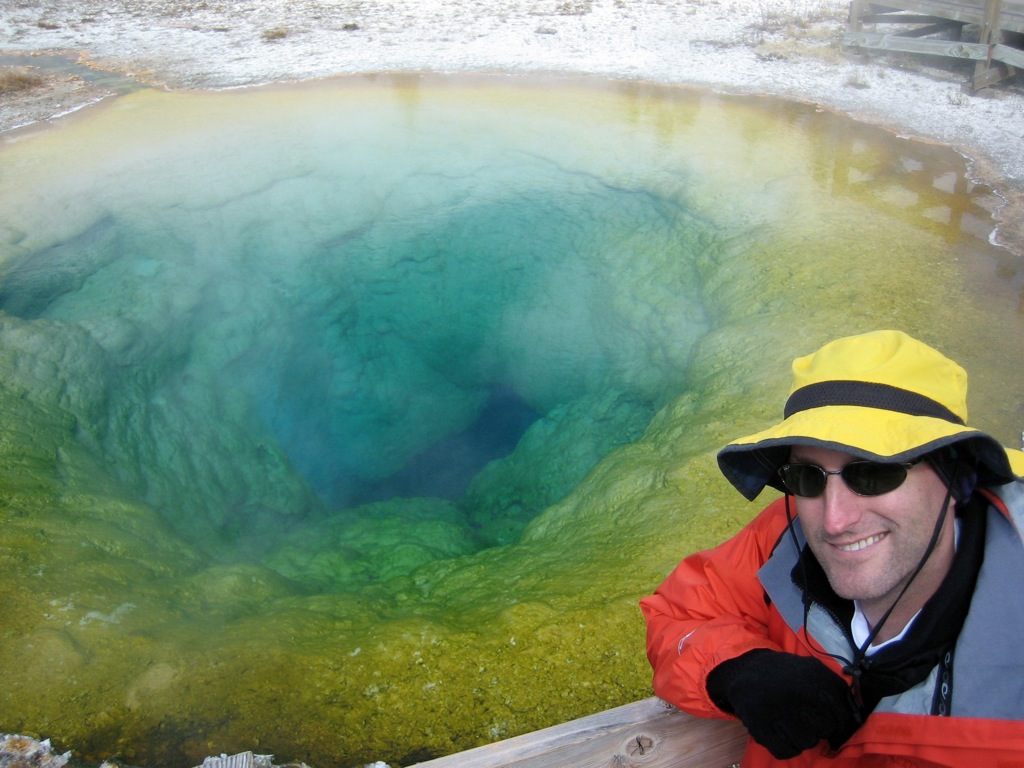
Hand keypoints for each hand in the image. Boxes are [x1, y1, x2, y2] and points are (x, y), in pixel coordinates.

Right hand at [706, 648, 861, 758]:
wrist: (745, 668)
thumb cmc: (788, 675)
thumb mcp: (814, 672)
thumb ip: (837, 694)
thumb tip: (856, 724)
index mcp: (814, 676)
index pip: (842, 714)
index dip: (843, 727)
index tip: (837, 731)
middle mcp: (795, 691)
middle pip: (825, 729)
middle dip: (818, 727)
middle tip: (805, 717)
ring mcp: (774, 707)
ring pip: (807, 743)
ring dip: (801, 738)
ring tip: (790, 722)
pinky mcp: (757, 722)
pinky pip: (785, 751)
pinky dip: (785, 747)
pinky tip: (779, 732)